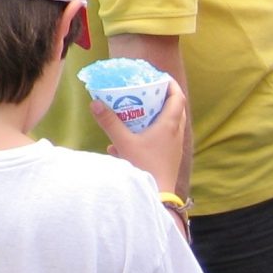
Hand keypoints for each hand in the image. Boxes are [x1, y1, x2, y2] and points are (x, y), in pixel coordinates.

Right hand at [90, 75, 188, 194]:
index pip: (178, 98)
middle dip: (162, 98)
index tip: (160, 77)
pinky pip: (162, 139)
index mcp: (169, 126)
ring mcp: (174, 147)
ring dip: (156, 116)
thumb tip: (95, 102)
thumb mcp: (124, 142)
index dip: (171, 85)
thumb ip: (109, 122)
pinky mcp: (169, 158)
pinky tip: (128, 142)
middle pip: (175, 109)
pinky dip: (150, 134)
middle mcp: (175, 134)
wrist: (158, 195)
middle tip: (146, 92)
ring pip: (169, 125)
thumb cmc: (144, 167)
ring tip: (138, 112)